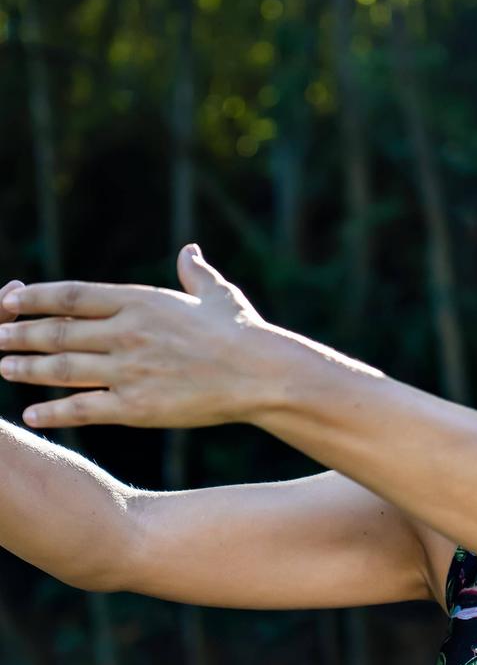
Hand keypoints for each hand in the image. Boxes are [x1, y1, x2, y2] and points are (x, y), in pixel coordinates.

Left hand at [0, 245, 279, 428]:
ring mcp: (130, 370)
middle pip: (59, 332)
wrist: (262, 374)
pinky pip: (85, 408)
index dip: (36, 298)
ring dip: (27, 368)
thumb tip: (189, 250)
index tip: (12, 300)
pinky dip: (55, 412)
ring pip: (63, 369)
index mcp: (142, 301)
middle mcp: (128, 332)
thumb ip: (194, 272)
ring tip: (3, 367)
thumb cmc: (243, 331)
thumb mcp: (218, 294)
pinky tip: (32, 414)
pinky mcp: (138, 406)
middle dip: (20, 334)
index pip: (73, 295)